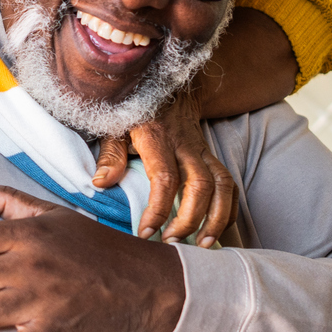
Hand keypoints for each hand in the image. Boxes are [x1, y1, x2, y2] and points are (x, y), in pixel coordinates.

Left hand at [88, 90, 236, 244]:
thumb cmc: (134, 112)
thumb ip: (110, 155)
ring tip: (202, 244)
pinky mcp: (211, 156)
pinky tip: (217, 230)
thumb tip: (102, 184)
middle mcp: (185, 146)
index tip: (146, 232)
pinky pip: (229, 184)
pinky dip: (228, 209)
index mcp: (158, 139)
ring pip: (222, 185)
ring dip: (217, 218)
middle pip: (200, 185)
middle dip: (190, 219)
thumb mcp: (115, 127)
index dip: (158, 209)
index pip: (165, 178)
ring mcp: (202, 151)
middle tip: (172, 242)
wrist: (166, 87)